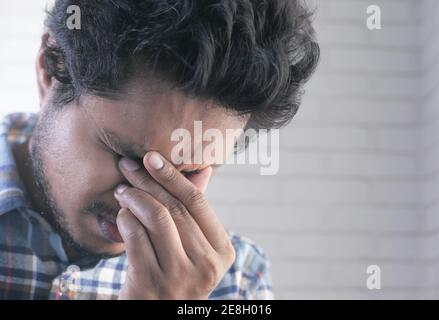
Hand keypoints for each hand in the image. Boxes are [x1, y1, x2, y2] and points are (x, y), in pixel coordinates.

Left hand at [114, 152, 234, 299]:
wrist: (157, 315)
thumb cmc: (175, 274)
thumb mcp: (194, 248)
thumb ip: (196, 213)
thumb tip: (205, 169)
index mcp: (222, 251)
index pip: (198, 202)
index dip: (173, 176)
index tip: (151, 157)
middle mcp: (206, 266)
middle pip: (175, 208)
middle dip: (148, 181)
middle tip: (128, 165)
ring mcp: (179, 278)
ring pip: (156, 219)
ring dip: (134, 197)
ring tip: (122, 190)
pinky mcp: (150, 285)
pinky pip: (135, 238)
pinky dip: (125, 219)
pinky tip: (121, 214)